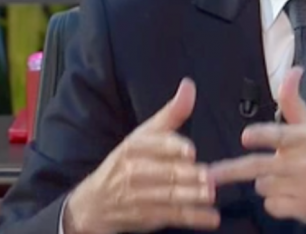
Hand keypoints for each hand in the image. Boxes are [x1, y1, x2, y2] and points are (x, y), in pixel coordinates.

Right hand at [63, 79, 218, 233]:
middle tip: (207, 175)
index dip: (171, 148)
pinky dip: (193, 218)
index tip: (189, 151)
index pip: (153, 146)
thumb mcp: (144, 134)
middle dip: (186, 175)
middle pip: (164, 172)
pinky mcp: (148, 218)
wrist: (95, 202)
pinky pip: (173, 217)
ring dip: (190, 196)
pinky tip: (211, 218)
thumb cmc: (126, 162)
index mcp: (134, 147)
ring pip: (169, 196)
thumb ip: (171, 113)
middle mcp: (133, 171)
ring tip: (210, 193)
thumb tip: (189, 86)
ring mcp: (140, 197)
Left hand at [208, 68, 305, 233]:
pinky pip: (272, 205)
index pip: (282, 136)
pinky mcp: (304, 210)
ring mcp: (305, 189)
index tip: (245, 137)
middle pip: (261, 167)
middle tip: (209, 173)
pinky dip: (274, 201)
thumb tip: (293, 70)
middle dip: (232, 171)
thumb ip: (295, 102)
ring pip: (262, 186)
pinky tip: (290, 194)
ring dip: (264, 182)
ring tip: (283, 177)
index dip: (263, 136)